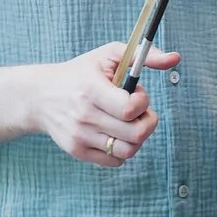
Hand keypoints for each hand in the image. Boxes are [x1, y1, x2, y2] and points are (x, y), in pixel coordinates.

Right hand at [30, 41, 182, 167]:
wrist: (40, 96)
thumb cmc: (81, 73)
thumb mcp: (109, 55)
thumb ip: (145, 55)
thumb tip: (175, 58)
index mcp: (91, 90)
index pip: (130, 109)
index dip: (143, 103)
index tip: (137, 94)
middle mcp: (84, 116)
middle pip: (135, 134)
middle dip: (146, 121)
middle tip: (139, 111)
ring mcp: (80, 136)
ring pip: (128, 151)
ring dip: (136, 138)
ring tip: (128, 123)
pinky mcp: (77, 151)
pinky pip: (115, 161)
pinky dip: (122, 150)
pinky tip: (116, 133)